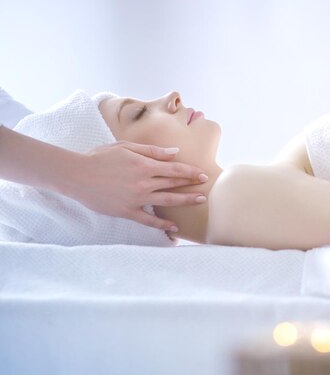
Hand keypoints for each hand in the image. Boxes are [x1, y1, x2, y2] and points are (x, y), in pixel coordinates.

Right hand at [62, 141, 208, 231]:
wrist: (77, 175)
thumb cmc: (100, 157)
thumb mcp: (126, 147)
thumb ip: (152, 151)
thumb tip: (175, 153)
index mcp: (144, 165)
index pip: (174, 170)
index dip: (190, 172)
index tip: (202, 175)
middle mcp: (143, 182)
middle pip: (173, 184)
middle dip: (192, 185)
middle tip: (206, 188)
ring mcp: (136, 198)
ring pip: (167, 201)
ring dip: (184, 201)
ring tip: (199, 202)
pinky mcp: (127, 211)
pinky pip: (148, 220)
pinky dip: (162, 223)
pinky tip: (174, 227)